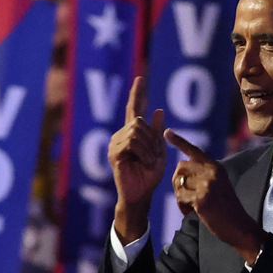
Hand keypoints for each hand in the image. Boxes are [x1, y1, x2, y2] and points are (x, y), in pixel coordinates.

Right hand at [109, 77, 165, 241]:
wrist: (141, 194)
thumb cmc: (149, 175)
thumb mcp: (159, 151)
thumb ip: (157, 132)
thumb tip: (158, 110)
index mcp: (133, 133)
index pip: (135, 109)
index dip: (138, 94)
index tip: (141, 79)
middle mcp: (122, 135)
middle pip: (139, 122)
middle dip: (152, 139)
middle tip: (154, 156)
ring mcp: (115, 143)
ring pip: (136, 132)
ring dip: (149, 148)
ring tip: (148, 162)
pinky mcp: (114, 153)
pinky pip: (131, 143)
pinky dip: (143, 153)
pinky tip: (143, 163)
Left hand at [166, 129, 264, 263]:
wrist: (239, 227)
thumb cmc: (226, 208)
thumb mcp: (219, 184)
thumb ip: (204, 174)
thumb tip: (181, 168)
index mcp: (216, 167)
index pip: (194, 151)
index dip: (179, 141)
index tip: (166, 132)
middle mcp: (212, 172)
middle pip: (180, 167)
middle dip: (176, 180)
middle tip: (183, 194)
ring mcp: (207, 185)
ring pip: (179, 183)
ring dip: (180, 196)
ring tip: (190, 206)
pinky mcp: (202, 199)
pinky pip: (180, 197)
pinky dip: (182, 206)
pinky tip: (191, 212)